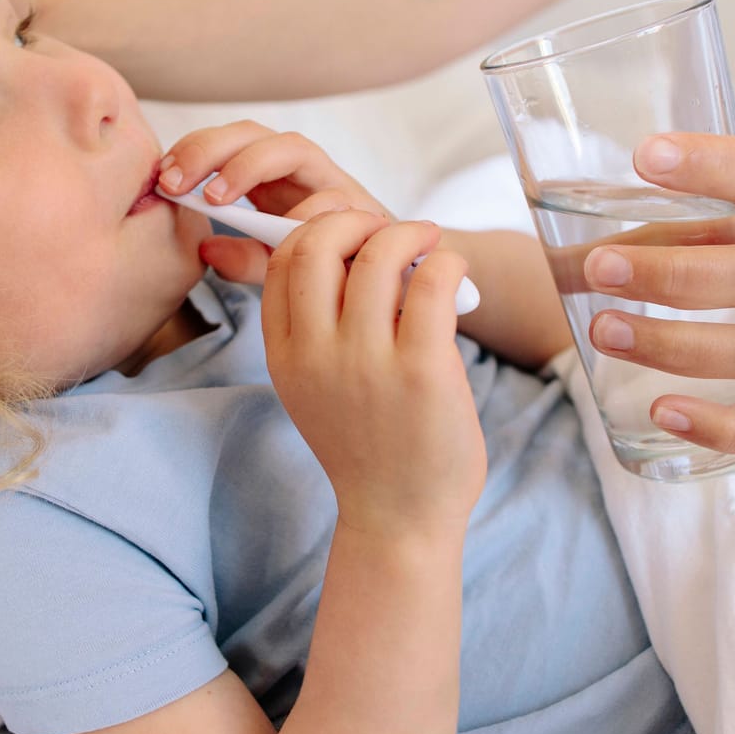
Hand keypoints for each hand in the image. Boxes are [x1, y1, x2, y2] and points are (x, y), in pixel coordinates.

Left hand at [157, 121, 391, 283]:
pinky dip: (306, 210)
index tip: (161, 180)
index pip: (226, 145)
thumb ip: (244, 260)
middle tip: (176, 183)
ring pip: (294, 147)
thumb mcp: (278, 271)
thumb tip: (205, 251)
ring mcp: (334, 183)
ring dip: (249, 165)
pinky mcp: (365, 207)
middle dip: (210, 149)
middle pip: (253, 134)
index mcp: (271, 180)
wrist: (401, 288)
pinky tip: (276, 232)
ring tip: (217, 198)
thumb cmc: (334, 274)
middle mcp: (301, 172)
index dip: (192, 151)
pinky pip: (336, 196)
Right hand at [262, 209, 485, 530]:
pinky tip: (453, 272)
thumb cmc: (367, 445)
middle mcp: (316, 354)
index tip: (351, 229)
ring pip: (378, 254)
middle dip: (354, 217)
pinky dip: (446, 261)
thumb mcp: (313, 387)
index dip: (317, 226)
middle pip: (317, 243)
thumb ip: (314, 328)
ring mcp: (366, 362)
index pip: (281, 258)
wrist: (399, 516)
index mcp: (285, 355)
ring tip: (428, 241)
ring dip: (409, 231)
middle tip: (387, 228)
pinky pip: (431, 282)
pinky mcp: (421, 370)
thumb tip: (340, 251)